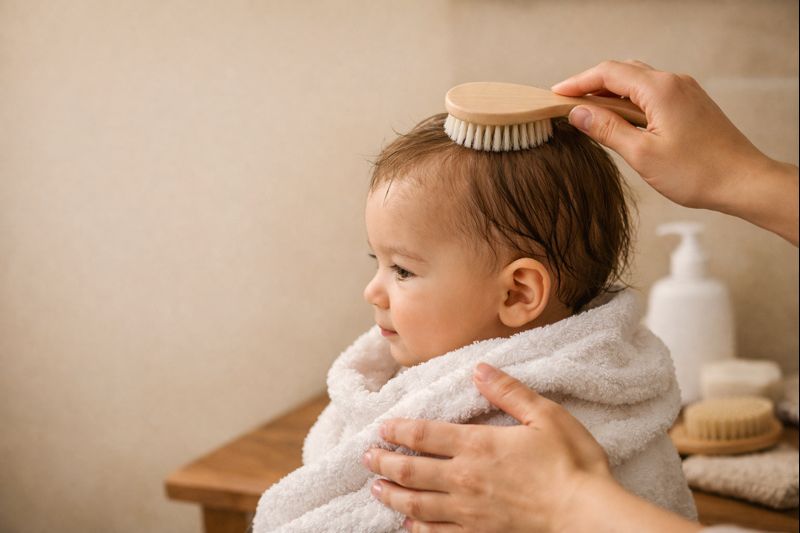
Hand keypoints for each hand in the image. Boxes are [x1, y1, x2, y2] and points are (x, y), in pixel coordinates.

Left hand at [362, 363, 612, 532]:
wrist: (585, 516)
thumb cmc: (571, 464)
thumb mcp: (545, 415)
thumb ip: (508, 391)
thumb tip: (479, 369)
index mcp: (478, 445)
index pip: (425, 435)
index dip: (399, 430)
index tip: (382, 427)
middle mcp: (465, 478)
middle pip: (412, 469)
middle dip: (385, 462)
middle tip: (367, 457)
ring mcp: (469, 510)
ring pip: (417, 503)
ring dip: (392, 494)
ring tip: (375, 488)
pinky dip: (418, 529)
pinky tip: (408, 526)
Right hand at [552, 60, 797, 244]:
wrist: (743, 181)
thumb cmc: (696, 172)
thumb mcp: (641, 154)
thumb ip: (606, 130)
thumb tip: (577, 113)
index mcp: (659, 89)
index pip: (608, 73)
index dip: (578, 82)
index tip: (555, 94)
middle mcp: (673, 82)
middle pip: (622, 71)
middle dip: (591, 84)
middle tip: (566, 103)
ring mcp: (685, 91)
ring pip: (638, 81)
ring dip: (610, 93)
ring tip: (588, 112)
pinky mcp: (691, 104)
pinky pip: (652, 93)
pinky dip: (629, 100)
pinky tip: (619, 119)